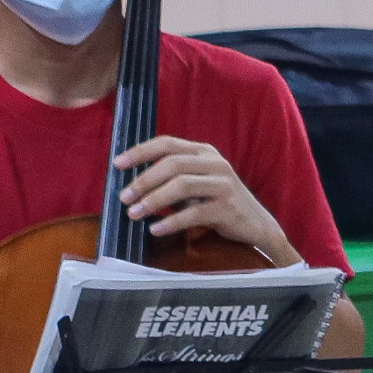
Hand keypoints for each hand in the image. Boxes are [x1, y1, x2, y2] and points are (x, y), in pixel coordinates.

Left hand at [115, 136, 297, 264]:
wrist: (254, 223)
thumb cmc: (217, 202)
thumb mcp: (197, 182)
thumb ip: (172, 177)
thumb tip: (131, 183)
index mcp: (204, 152)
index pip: (168, 143)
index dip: (141, 151)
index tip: (117, 164)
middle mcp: (215, 163)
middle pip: (173, 164)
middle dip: (144, 180)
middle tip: (124, 197)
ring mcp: (223, 185)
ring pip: (182, 186)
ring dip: (153, 200)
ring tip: (134, 214)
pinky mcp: (227, 208)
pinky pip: (194, 213)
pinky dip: (171, 221)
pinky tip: (155, 229)